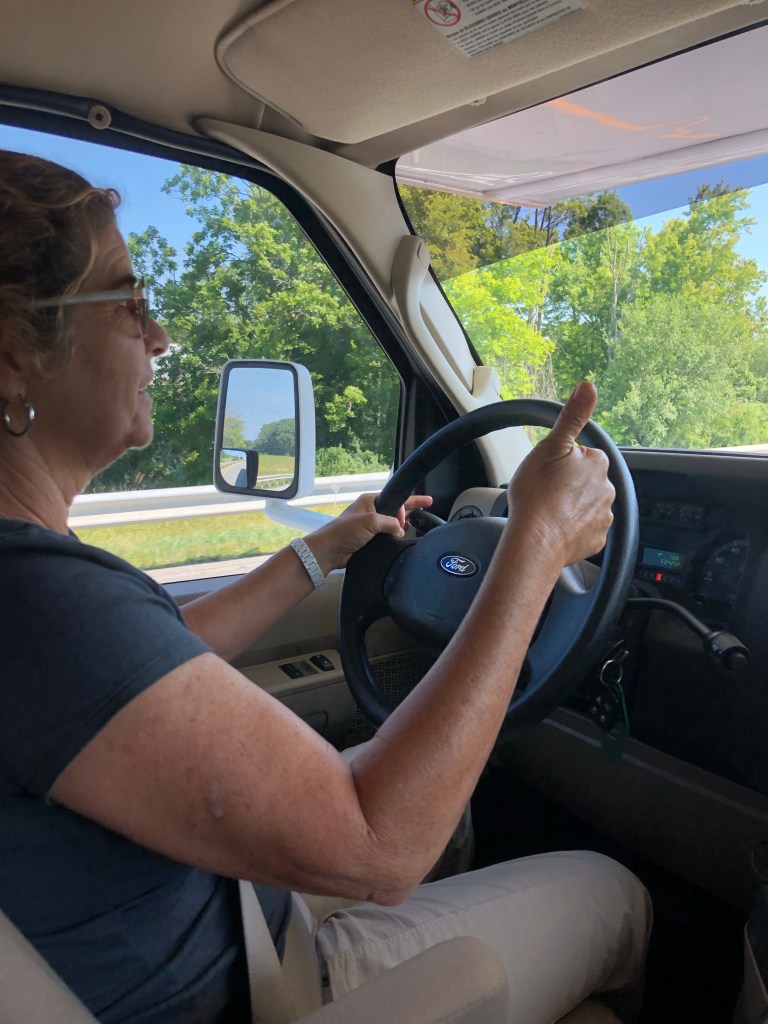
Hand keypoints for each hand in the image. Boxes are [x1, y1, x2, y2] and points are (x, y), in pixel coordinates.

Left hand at [306, 492, 432, 571]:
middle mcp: (372, 510)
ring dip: (403, 522)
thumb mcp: (370, 521)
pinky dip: (396, 534)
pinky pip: (388, 533)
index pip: (395, 498)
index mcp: (370, 500)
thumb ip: (389, 523)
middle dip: (411, 506)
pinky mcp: (370, 538)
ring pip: (393, 521)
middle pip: (396, 507)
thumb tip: (400, 530)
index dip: (405, 507)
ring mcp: (371, 525)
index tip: (404, 522)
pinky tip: (403, 536)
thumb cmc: (345, 531)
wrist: (330, 551)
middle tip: (428, 503)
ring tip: (417, 521)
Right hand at [506, 381, 614, 567]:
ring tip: (548, 513)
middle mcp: (607, 488)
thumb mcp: (550, 445)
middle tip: (544, 492)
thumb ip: (572, 416)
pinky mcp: (596, 540)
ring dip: (570, 508)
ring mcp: (603, 516)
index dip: (561, 462)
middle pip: (584, 481)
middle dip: (568, 485)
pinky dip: (572, 529)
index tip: (546, 472)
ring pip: (585, 506)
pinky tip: (555, 528)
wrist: (535, 540)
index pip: (580, 455)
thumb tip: (588, 386)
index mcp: (597, 462)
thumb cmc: (537, 494)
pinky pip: (584, 530)